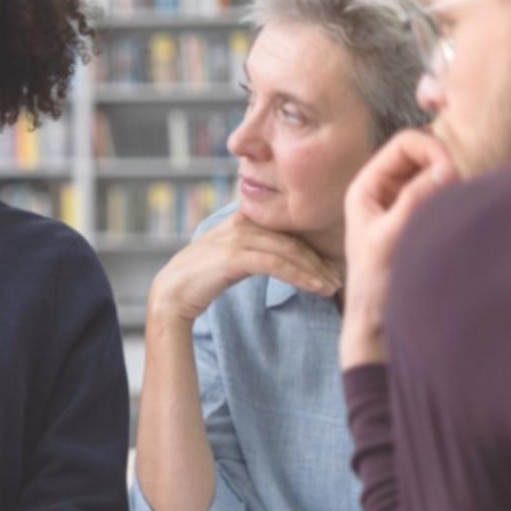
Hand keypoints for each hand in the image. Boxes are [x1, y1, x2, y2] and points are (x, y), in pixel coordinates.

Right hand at [148, 212, 342, 324]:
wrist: (171, 293)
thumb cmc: (202, 278)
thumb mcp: (232, 255)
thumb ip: (256, 248)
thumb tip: (286, 257)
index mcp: (244, 217)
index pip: (289, 228)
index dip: (314, 246)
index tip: (332, 265)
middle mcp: (242, 221)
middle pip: (294, 239)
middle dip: (321, 261)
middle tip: (339, 278)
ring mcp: (238, 237)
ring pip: (290, 251)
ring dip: (316, 271)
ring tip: (333, 287)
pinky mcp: (235, 256)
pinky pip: (278, 264)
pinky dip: (301, 276)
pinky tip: (316, 288)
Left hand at [340, 131, 458, 367]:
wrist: (375, 317)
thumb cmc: (375, 280)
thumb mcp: (392, 237)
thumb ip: (415, 201)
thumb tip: (446, 168)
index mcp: (366, 186)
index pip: (405, 143)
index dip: (432, 149)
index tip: (452, 173)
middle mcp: (383, 189)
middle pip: (423, 153)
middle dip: (445, 164)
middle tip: (459, 189)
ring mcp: (401, 202)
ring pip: (435, 172)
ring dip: (450, 181)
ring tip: (455, 204)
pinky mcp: (417, 218)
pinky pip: (440, 193)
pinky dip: (453, 196)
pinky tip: (455, 213)